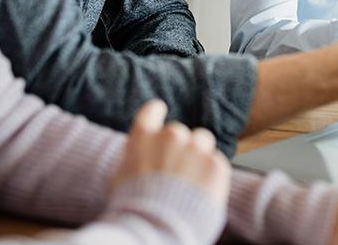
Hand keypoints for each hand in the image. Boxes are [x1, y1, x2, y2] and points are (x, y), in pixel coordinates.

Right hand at [110, 100, 230, 204]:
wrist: (155, 226)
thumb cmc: (132, 207)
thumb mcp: (120, 178)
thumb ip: (134, 158)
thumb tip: (140, 156)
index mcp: (143, 137)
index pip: (152, 111)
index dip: (156, 112)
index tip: (159, 112)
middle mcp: (171, 136)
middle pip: (179, 132)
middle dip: (178, 147)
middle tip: (174, 172)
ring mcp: (195, 148)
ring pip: (202, 142)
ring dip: (198, 156)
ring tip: (190, 183)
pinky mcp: (216, 165)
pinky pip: (216, 163)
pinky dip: (211, 175)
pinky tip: (201, 192)